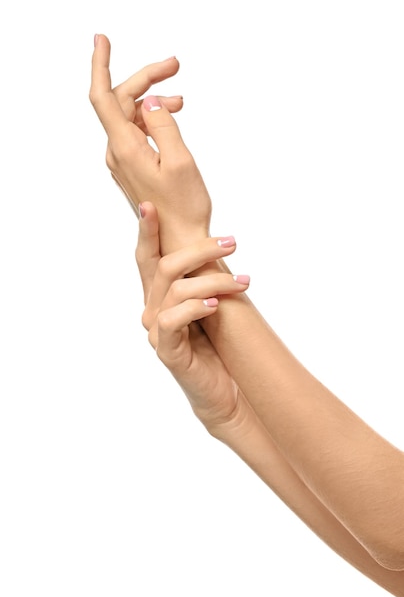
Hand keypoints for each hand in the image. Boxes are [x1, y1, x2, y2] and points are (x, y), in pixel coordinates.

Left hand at [90, 34, 211, 253]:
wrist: (179, 242)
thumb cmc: (184, 209)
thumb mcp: (180, 161)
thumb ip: (163, 125)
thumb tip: (149, 101)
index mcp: (126, 149)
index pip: (103, 97)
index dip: (101, 65)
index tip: (102, 41)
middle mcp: (118, 153)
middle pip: (121, 102)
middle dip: (145, 79)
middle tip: (174, 66)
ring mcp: (123, 161)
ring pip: (130, 117)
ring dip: (152, 101)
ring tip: (180, 101)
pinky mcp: (132, 168)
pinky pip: (136, 133)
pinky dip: (152, 120)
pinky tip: (170, 119)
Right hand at [136, 202, 249, 432]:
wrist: (225, 391)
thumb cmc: (219, 345)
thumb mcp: (212, 304)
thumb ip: (204, 279)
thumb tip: (218, 246)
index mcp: (161, 296)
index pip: (148, 258)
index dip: (146, 232)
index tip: (149, 205)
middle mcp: (153, 310)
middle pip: (166, 266)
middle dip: (200, 249)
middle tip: (233, 242)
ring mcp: (157, 331)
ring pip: (176, 289)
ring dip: (214, 280)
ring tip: (245, 282)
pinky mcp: (167, 350)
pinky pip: (174, 319)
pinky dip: (197, 307)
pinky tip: (217, 306)